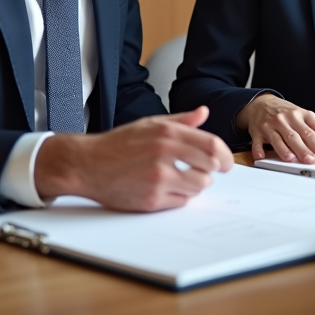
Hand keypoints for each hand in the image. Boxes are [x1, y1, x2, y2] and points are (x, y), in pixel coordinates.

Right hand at [34, 106, 233, 211]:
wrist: (87, 164)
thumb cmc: (118, 144)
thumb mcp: (149, 124)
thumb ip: (180, 121)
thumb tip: (204, 113)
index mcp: (167, 133)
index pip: (211, 144)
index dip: (225, 155)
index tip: (227, 163)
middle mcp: (164, 154)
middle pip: (210, 167)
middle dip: (212, 171)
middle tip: (207, 172)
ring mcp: (158, 178)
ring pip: (198, 186)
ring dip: (196, 184)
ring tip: (183, 179)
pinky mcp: (151, 199)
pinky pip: (181, 201)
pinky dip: (180, 197)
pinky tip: (168, 188)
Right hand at [236, 94, 314, 162]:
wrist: (262, 102)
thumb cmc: (285, 113)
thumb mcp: (302, 115)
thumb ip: (314, 130)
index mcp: (302, 114)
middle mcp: (288, 118)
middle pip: (301, 135)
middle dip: (309, 148)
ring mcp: (273, 124)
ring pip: (282, 138)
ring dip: (287, 150)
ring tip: (294, 160)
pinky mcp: (258, 130)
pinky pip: (258, 141)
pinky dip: (259, 149)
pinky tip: (262, 156)